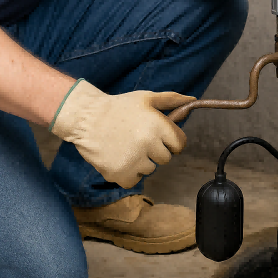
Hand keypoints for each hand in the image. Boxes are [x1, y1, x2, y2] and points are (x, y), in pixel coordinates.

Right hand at [50, 79, 194, 188]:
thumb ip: (171, 100)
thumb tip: (191, 100)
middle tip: (137, 140)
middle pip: (165, 158)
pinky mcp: (120, 173)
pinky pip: (134, 180)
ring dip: (141, 162)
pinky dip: (127, 173)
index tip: (157, 137)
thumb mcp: (146, 98)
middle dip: (155, 151)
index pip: (180, 144)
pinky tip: (118, 158)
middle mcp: (148, 144)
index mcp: (158, 126)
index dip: (170, 141)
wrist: (86, 118)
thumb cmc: (118, 107)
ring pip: (150, 169)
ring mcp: (134, 161)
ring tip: (125, 146)